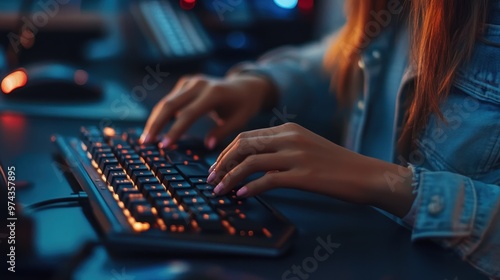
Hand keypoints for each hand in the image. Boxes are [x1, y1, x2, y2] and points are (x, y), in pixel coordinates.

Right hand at [140, 74, 276, 148]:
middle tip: (146, 144)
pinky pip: (170, 99)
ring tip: (146, 140)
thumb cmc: (243, 106)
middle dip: (156, 124)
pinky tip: (154, 130)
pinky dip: (161, 114)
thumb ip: (222, 132)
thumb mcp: (239, 120)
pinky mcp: (186, 82)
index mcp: (214, 93)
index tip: (164, 146)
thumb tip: (207, 145)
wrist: (245, 85)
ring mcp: (191, 81)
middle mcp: (199, 84)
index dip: (175, 130)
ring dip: (154, 120)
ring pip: (166, 101)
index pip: (189, 114)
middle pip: (170, 104)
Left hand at [206, 123, 415, 216]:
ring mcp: (297, 155)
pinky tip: (240, 195)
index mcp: (289, 129)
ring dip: (229, 176)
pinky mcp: (304, 175)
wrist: (366, 174)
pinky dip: (249, 187)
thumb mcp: (305, 148)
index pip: (246, 136)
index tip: (216, 166)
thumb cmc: (336, 164)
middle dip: (221, 162)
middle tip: (210, 178)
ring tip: (219, 189)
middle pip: (243, 145)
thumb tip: (253, 166)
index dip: (226, 152)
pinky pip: (267, 180)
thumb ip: (280, 151)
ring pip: (250, 162)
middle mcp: (290, 137)